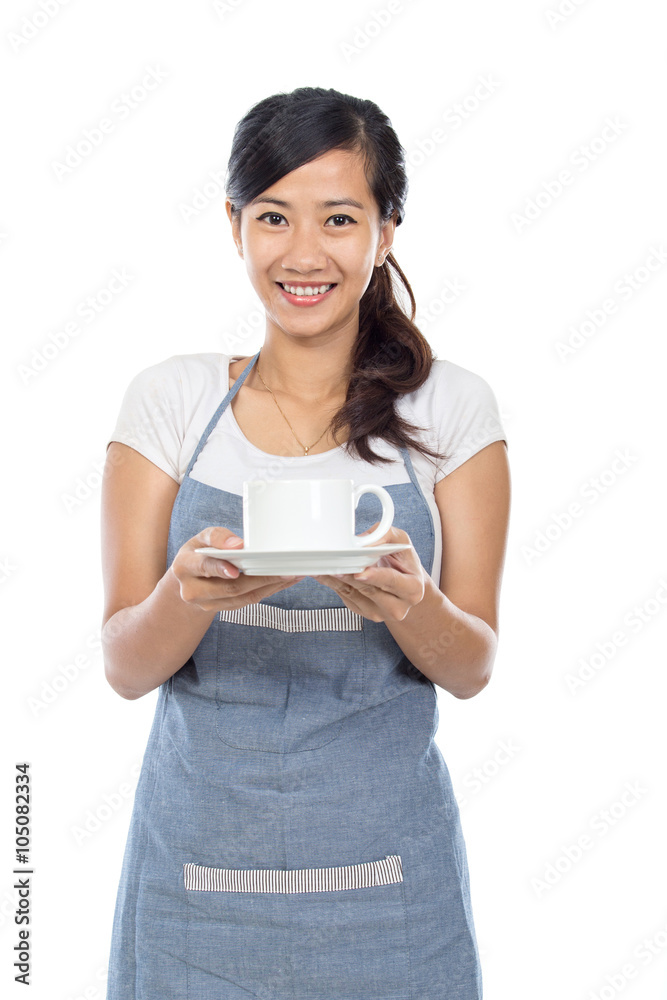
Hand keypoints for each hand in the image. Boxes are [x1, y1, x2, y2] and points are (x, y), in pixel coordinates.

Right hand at [171, 526, 303, 611]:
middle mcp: (193, 590)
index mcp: (184, 567)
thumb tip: (238, 545)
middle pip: (229, 587)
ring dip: (268, 586)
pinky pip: (248, 601)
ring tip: (290, 575)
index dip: (220, 569)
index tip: (236, 570)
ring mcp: (208, 604)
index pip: (203, 567)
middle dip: (259, 579)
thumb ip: (217, 537)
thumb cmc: (199, 552)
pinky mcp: (223, 609)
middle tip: (283, 570)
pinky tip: (283, 582)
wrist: (189, 579)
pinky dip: (268, 591)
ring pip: (242, 597)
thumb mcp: (202, 538)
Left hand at [313, 523, 424, 622]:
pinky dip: (333, 585)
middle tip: (332, 564)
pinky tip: (324, 574)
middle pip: (369, 590)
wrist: (405, 586)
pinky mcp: (365, 614)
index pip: (393, 581)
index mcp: (413, 589)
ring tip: (321, 567)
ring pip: (353, 596)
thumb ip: (386, 536)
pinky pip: (345, 598)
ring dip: (335, 580)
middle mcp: (398, 606)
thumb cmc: (403, 563)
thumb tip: (364, 540)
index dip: (375, 577)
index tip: (360, 572)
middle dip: (349, 576)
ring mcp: (380, 614)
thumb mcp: (401, 543)